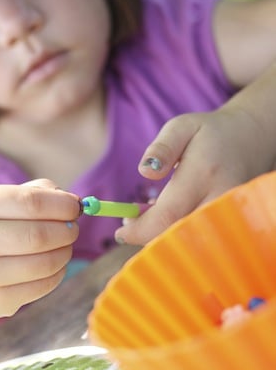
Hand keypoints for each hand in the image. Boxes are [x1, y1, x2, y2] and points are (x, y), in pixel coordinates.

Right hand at [0, 179, 79, 322]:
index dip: (62, 205)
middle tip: (73, 229)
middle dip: (67, 231)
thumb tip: (71, 199)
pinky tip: (55, 266)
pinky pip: (41, 287)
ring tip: (65, 247)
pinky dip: (57, 274)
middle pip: (39, 235)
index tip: (76, 207)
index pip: (30, 202)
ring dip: (65, 253)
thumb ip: (30, 194)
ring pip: (44, 263)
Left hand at [115, 108, 275, 245]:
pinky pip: (201, 240)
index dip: (140, 229)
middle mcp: (220, 198)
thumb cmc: (208, 134)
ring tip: (149, 215)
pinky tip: (168, 219)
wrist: (249, 141)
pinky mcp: (231, 223)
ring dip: (163, 237)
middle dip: (149, 236)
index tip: (121, 231)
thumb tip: (146, 171)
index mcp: (204, 173)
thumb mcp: (181, 127)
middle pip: (179, 236)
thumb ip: (161, 147)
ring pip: (190, 242)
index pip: (168, 215)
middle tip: (131, 220)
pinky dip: (179, 236)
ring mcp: (228, 214)